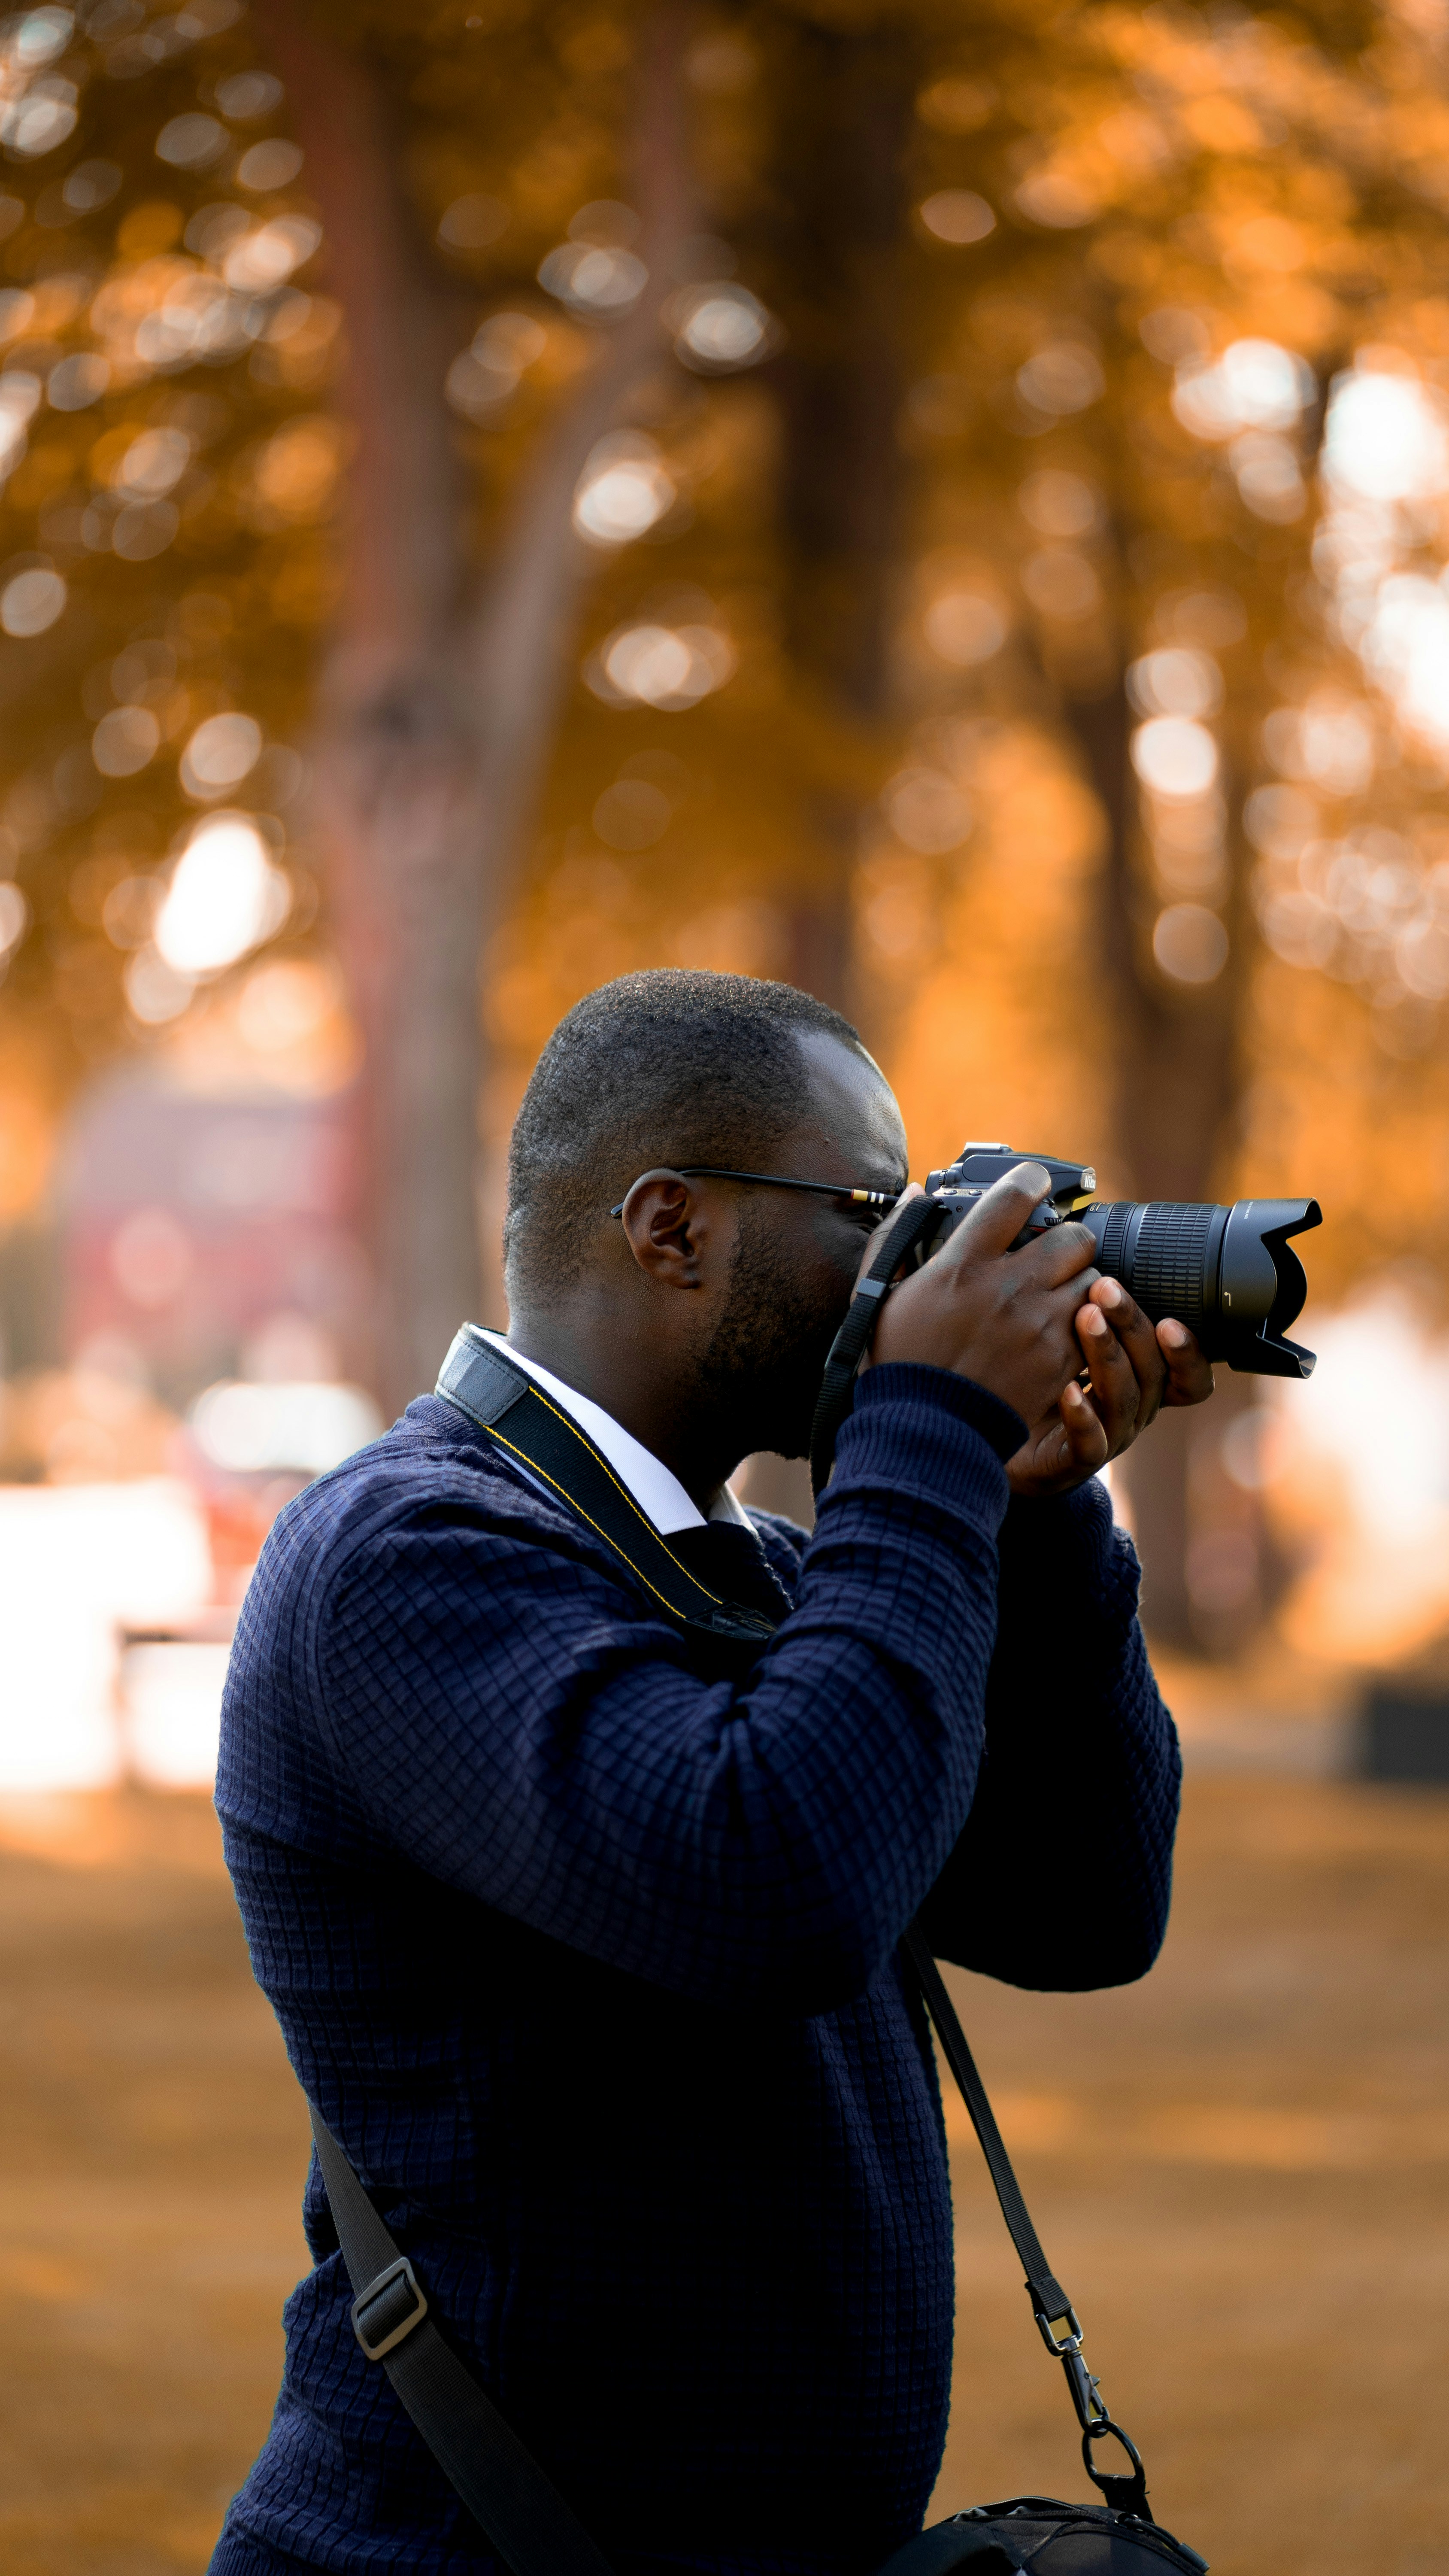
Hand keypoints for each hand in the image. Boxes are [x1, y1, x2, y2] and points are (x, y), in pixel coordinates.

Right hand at [864, 1163, 1102, 1428]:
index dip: (1032, 1179)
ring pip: (1091, 1280)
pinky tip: (1059, 1332)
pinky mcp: (1060, 1361)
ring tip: (1055, 1298)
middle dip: (1065, 1240)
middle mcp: (1007, 1287)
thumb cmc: (899, 1362)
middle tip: (1051, 1254)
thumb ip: (896, 1237)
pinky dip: (1083, 1326)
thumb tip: (913, 1194)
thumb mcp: (879, 1294)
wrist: (926, 1431)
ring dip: (1077, 1284)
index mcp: (962, 1265)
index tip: (1036, 1181)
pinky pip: (1093, 1326)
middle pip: (1072, 1236)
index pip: (1013, 1196)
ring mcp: (1039, 1325)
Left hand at [1005, 1276, 1215, 1499]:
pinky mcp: (1073, 1461)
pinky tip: (1067, 1388)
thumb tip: (1083, 1248)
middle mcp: (1131, 1409)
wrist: (994, 1445)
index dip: (1188, 1352)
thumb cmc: (1034, 1386)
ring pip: (1125, 1400)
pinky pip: (1090, 1443)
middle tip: (1105, 1287)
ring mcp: (1106, 1437)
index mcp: (1138, 1382)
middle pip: (1152, 1371)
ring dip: (1107, 1354)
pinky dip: (1082, 1414)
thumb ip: (1087, 1307)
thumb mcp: (1064, 1341)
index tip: (1170, 1319)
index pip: (1187, 1374)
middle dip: (1132, 1325)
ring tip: (1085, 1317)